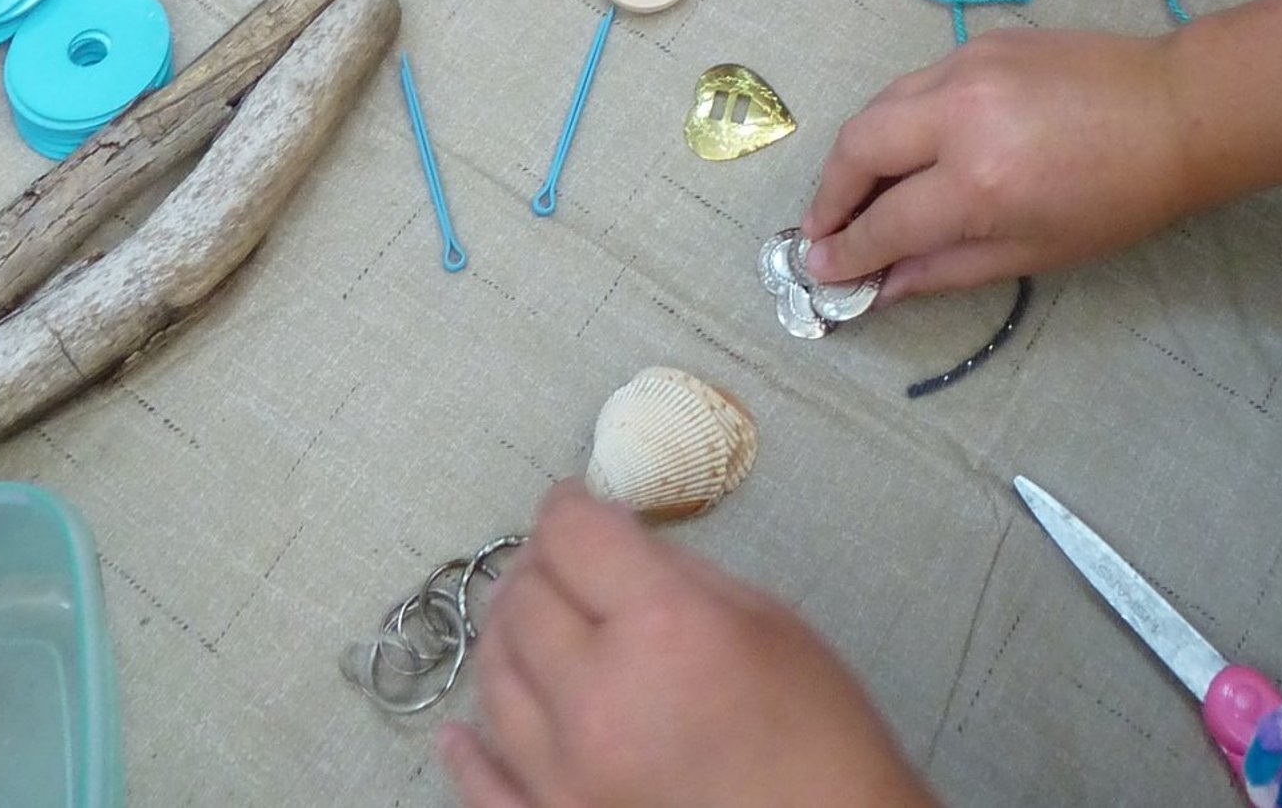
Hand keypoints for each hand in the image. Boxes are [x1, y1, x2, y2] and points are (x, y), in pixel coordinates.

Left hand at [437, 485, 936, 807]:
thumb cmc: (820, 734)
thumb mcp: (765, 621)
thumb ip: (678, 577)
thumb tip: (618, 549)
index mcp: (659, 628)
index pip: (571, 533)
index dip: (571, 504)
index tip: (578, 502)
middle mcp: (595, 699)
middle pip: (522, 600)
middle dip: (540, 565)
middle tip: (563, 560)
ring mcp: (564, 778)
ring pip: (493, 679)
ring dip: (508, 638)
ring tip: (531, 622)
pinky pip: (483, 786)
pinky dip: (469, 751)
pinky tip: (462, 730)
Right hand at [801, 28, 1185, 298]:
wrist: (1174, 111)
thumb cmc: (1114, 199)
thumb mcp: (1033, 252)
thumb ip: (945, 268)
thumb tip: (880, 285)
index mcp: (977, 180)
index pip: (884, 222)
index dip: (847, 252)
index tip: (820, 269)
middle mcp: (959, 114)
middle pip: (858, 146)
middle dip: (830, 192)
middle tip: (826, 228)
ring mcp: (967, 66)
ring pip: (880, 103)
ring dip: (858, 150)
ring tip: (859, 190)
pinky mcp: (980, 40)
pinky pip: (919, 81)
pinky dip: (900, 116)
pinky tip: (912, 146)